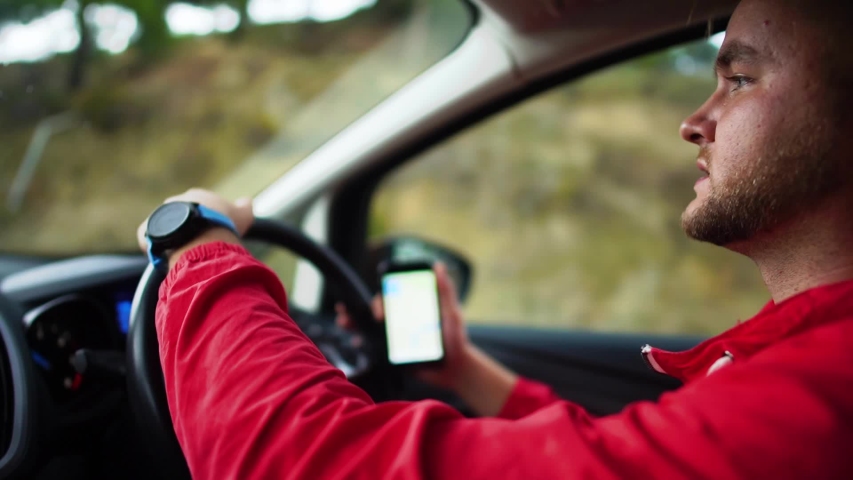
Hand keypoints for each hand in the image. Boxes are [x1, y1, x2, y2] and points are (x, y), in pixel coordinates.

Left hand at [137, 188, 253, 268]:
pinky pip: (149, 239)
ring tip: (183, 253)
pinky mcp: (147, 230)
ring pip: (166, 227)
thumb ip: (244, 207)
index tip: (213, 233)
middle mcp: (177, 201)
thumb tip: (246, 202)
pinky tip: (164, 256)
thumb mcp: (242, 215)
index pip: (202, 206)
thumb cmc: (223, 225)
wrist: (201, 238)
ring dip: (173, 237)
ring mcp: (160, 214)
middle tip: (199, 244)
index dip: (208, 220)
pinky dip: (154, 247)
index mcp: (198, 195)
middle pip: (182, 216)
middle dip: (189, 227)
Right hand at [335, 262, 473, 390]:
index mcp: (411, 307)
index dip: (380, 295)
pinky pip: (374, 346)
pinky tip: (357, 343)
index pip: (390, 295)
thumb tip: (439, 265)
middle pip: (374, 310)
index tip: (380, 304)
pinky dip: (363, 343)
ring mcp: (394, 336)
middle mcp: (400, 319)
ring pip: (369, 326)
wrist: (455, 367)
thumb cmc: (456, 337)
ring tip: (343, 322)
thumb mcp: (452, 312)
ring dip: (353, 322)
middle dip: (359, 308)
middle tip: (352, 312)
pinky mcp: (393, 352)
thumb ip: (445, 290)